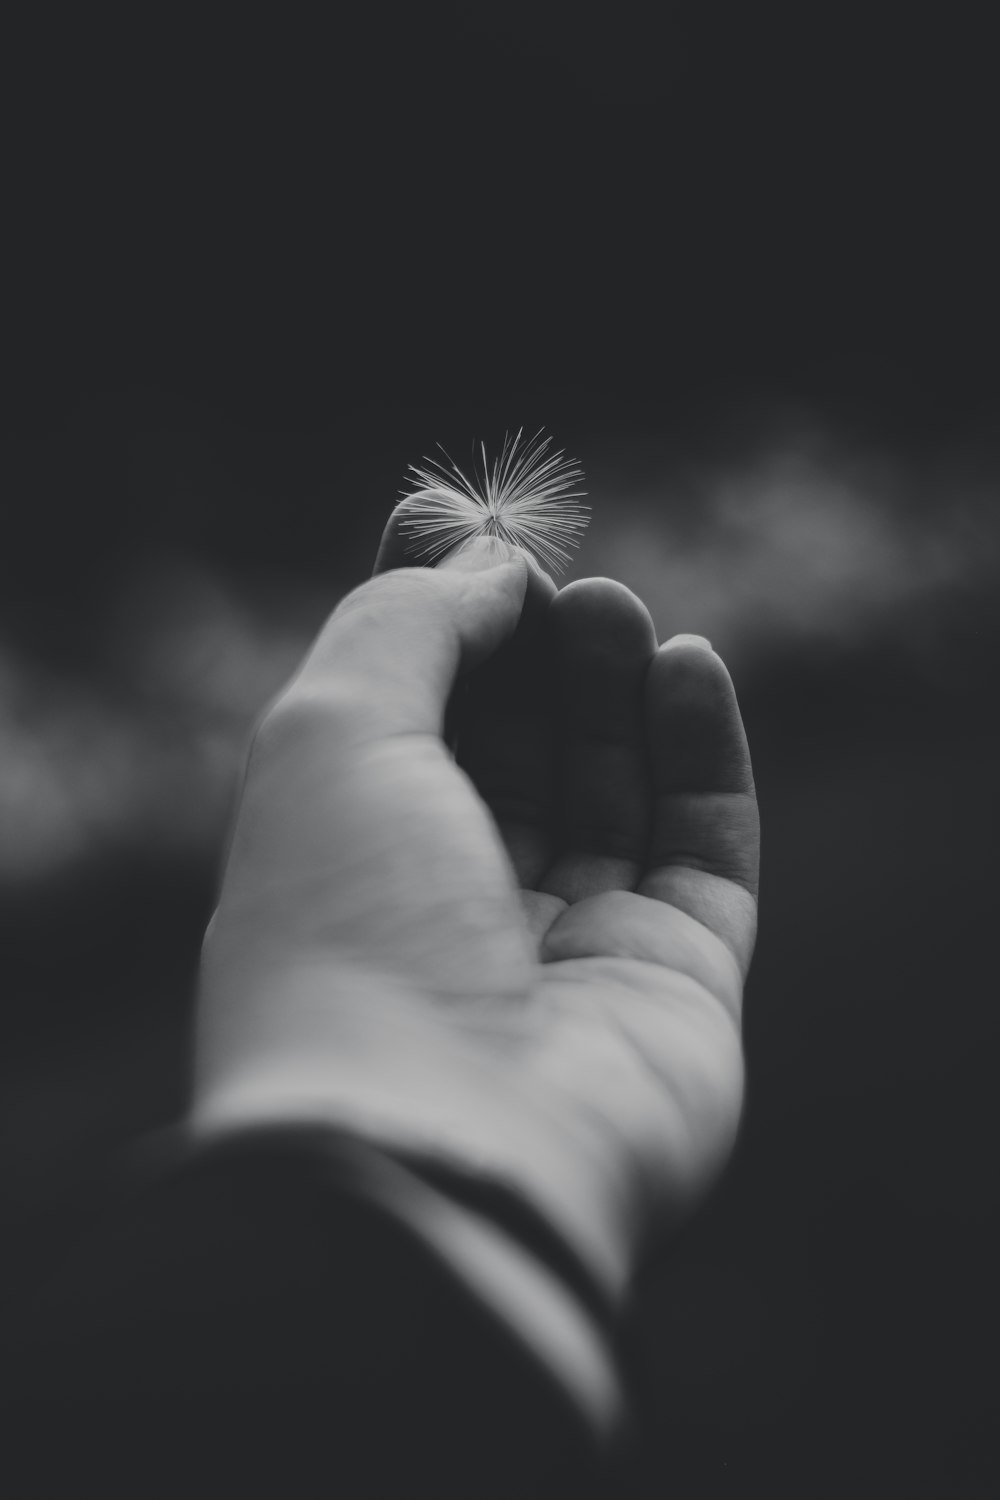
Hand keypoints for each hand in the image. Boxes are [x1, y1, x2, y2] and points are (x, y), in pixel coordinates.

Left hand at [193, 515, 758, 1298]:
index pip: (406, 737)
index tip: (476, 548)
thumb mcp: (330, 736)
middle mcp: (457, 924)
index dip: (441, 639)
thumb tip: (484, 569)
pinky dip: (701, 754)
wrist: (441, 1146)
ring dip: (615, 694)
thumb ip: (404, 626)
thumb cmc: (351, 935)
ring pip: (610, 801)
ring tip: (620, 608)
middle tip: (564, 583)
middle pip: (513, 764)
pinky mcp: (677, 987)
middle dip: (534, 664)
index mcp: (351, 879)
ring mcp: (570, 961)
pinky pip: (701, 851)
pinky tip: (690, 664)